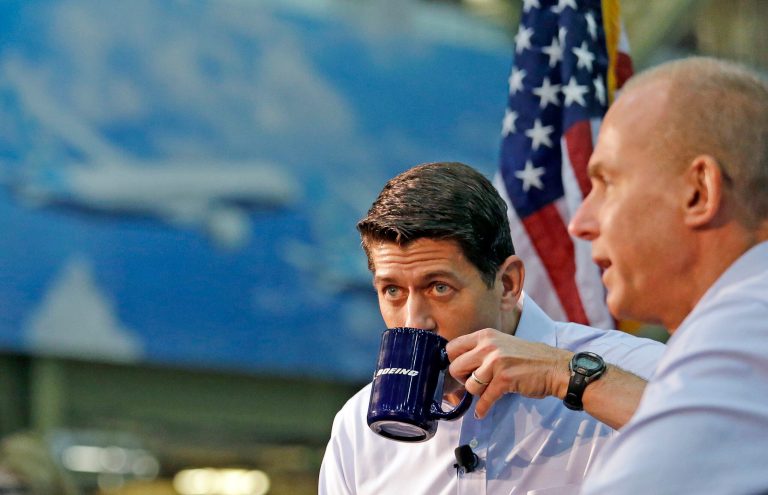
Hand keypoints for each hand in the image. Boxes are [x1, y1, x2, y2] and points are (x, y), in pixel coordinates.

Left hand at [446, 328, 571, 418]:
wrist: (555, 367)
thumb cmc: (528, 358)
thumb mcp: (501, 344)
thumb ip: (481, 350)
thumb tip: (458, 366)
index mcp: (485, 335)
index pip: (452, 347)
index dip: (454, 361)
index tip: (462, 370)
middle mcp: (488, 346)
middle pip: (455, 367)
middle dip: (462, 379)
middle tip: (473, 382)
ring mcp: (495, 363)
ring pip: (469, 385)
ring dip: (477, 393)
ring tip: (488, 390)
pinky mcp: (504, 380)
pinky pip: (484, 399)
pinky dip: (483, 409)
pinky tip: (482, 412)